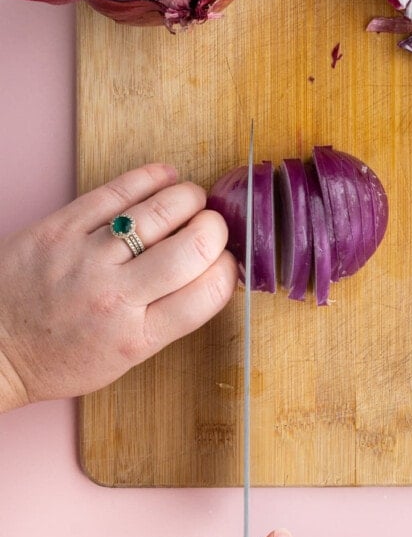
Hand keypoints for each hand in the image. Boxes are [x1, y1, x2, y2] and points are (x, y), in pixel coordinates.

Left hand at [0, 164, 237, 410]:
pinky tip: (164, 178)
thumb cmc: (57, 356)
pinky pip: (118, 191)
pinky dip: (151, 178)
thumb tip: (211, 271)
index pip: (209, 291)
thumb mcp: (123, 358)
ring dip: (189, 197)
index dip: (228, 268)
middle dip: (214, 228)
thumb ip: (167, 318)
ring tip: (190, 200)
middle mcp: (116, 297)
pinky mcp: (61, 227)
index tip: (225, 260)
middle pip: (194, 247)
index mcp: (137, 337)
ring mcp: (87, 259)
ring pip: (161, 211)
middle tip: (210, 226)